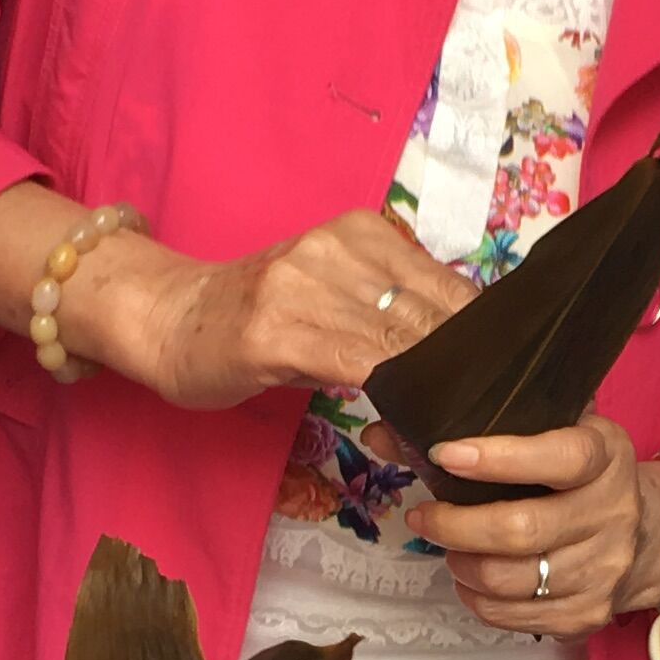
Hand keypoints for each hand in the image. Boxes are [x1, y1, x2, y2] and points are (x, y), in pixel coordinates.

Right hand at [83, 209, 466, 409]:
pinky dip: (385, 396)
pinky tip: (395, 422)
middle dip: (455, 373)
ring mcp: (303, 285)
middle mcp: (335, 248)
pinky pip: (353, 365)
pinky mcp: (274, 332)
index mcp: (362, 231)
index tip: (488, 381)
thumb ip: (393, 308)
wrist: (171, 318)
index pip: (447, 287)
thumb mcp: (335, 292)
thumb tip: (466, 349)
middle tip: (470, 415)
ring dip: (424, 393)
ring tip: (436, 427)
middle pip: (429, 316)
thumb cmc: (260, 314)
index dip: (476, 343)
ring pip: (397, 343)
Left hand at [409, 423, 659, 637]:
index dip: (500, 458)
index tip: (445, 454)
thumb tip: (380, 434)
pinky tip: (471, 577)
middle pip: (522, 530)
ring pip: (512, 580)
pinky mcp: (588, 615)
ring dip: (462, 564)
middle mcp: (613, 514)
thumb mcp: (552, 433)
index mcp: (607, 457)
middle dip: (456, 525)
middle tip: (423, 517)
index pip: (561, 458)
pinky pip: (514, 617)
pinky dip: (477, 599)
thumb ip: (479, 426)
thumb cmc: (579, 476)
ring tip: (448, 547)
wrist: (647, 536)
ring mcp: (604, 571)